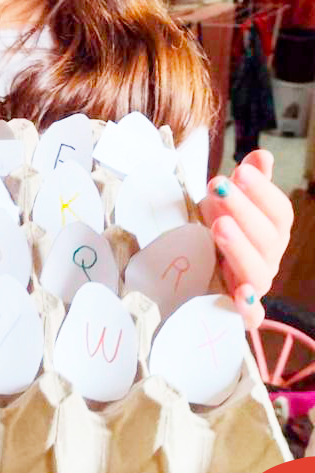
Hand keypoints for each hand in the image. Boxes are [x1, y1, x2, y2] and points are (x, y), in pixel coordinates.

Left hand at [200, 149, 293, 328]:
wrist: (192, 273)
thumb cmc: (215, 232)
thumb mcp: (225, 204)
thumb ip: (246, 183)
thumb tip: (262, 156)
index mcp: (271, 232)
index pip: (279, 212)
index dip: (263, 191)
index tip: (240, 170)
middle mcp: (268, 259)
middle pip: (267, 238)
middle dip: (244, 211)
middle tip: (218, 187)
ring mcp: (253, 286)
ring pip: (258, 272)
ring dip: (240, 248)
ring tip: (219, 226)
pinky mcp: (236, 311)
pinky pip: (251, 316)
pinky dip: (248, 307)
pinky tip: (240, 292)